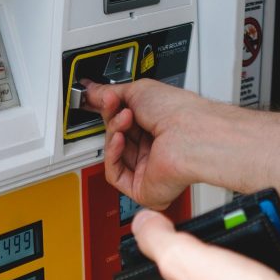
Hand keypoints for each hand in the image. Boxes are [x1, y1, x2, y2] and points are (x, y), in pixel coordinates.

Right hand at [84, 79, 221, 209]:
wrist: (189, 132)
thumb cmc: (178, 112)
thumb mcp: (137, 91)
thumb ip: (109, 94)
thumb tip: (90, 92)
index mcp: (158, 127)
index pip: (124, 122)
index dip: (109, 111)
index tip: (97, 100)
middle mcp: (155, 149)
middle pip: (117, 137)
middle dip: (112, 118)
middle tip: (112, 103)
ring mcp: (149, 169)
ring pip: (114, 154)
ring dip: (114, 132)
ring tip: (124, 118)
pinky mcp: (143, 189)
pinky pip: (115, 174)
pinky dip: (112, 154)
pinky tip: (119, 139)